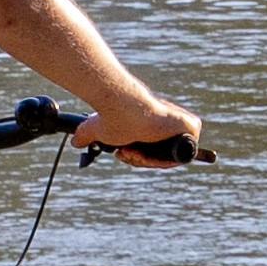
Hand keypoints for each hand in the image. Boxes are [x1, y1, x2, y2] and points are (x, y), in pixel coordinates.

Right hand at [70, 92, 204, 167]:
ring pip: (167, 158)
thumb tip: (75, 141)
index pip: (152, 150)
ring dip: (145, 160)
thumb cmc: (112, 115)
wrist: (121, 105)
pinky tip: (143, 153)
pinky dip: (162, 159)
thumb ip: (89, 134)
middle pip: (159, 156)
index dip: (137, 156)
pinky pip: (180, 156)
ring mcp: (182, 126)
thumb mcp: (100, 129)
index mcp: (155, 125)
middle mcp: (170, 125)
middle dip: (139, 159)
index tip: (123, 152)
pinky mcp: (191, 127)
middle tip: (124, 153)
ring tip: (129, 152)